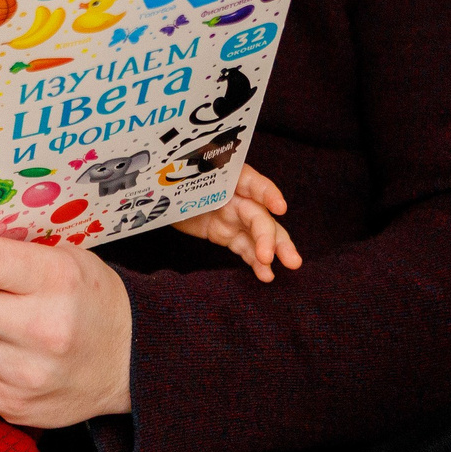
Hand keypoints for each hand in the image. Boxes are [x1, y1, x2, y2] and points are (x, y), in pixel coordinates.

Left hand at [174, 166, 301, 282]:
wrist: (160, 196)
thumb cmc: (171, 180)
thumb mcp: (180, 178)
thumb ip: (191, 180)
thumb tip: (186, 177)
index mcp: (230, 176)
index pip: (252, 182)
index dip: (267, 193)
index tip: (280, 207)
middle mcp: (239, 196)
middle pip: (260, 216)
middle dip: (273, 236)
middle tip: (287, 257)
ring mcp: (236, 217)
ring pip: (261, 234)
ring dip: (274, 250)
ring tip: (290, 265)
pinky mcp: (229, 234)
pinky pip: (247, 248)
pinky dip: (257, 261)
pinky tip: (266, 275)